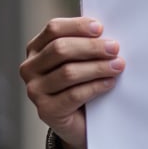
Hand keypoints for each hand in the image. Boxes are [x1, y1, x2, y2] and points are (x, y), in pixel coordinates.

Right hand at [20, 17, 124, 148]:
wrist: (80, 122)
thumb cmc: (82, 84)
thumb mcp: (81, 60)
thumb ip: (86, 45)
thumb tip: (106, 34)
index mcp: (36, 49)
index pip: (54, 29)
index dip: (77, 26)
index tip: (100, 28)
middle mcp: (30, 68)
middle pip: (60, 49)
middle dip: (91, 47)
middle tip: (114, 48)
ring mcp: (35, 90)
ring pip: (68, 72)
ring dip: (97, 67)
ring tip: (118, 66)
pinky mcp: (46, 110)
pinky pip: (74, 94)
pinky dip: (95, 86)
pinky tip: (110, 83)